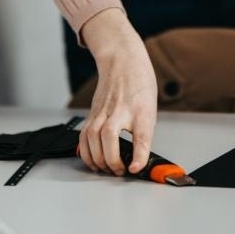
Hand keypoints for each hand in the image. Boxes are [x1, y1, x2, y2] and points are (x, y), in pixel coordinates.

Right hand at [77, 9, 157, 175]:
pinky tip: (93, 161)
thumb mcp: (150, 110)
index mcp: (141, 110)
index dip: (138, 155)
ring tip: (106, 169)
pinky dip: (86, 152)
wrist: (123, 62)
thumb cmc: (140, 86)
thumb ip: (143, 134)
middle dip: (112, 160)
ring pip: (92, 137)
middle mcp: (120, 110)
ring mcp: (103, 110)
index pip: (141, 135)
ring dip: (98, 159)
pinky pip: (84, 136)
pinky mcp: (92, 113)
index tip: (134, 169)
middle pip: (109, 137)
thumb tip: (138, 160)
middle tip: (119, 172)